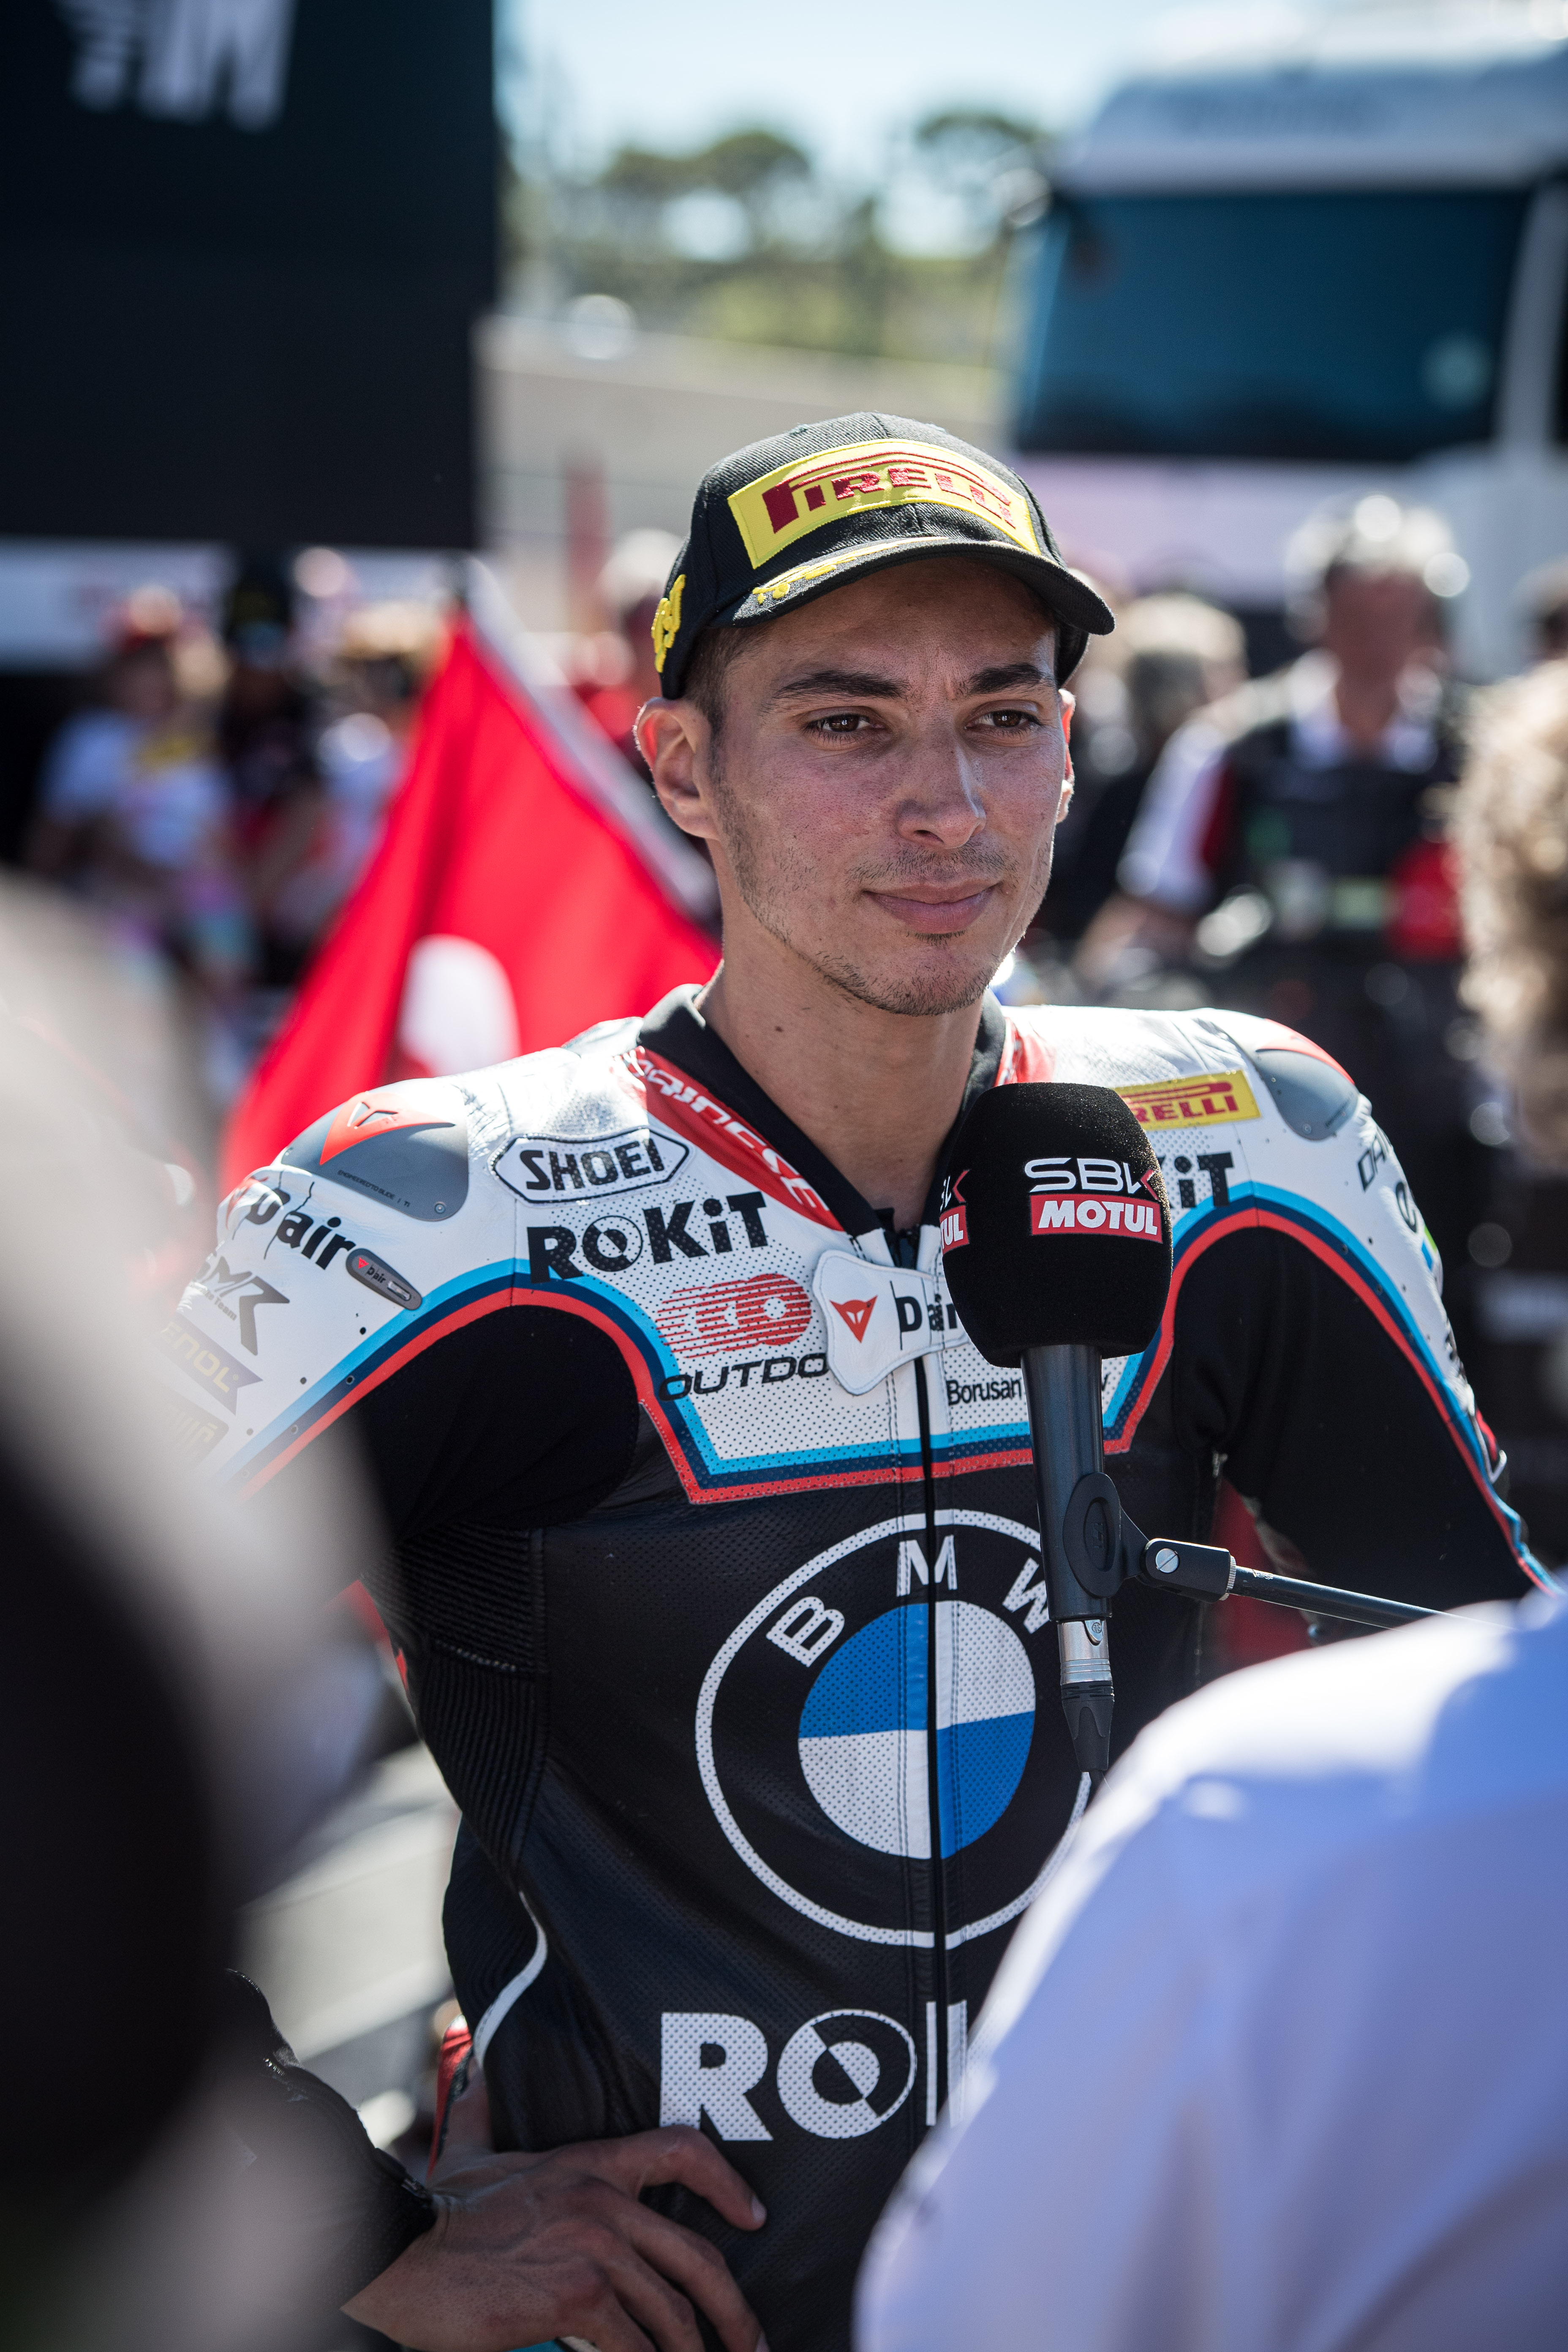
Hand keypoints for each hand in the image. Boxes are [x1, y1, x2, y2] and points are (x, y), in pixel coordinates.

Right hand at [344, 2065, 766, 2351]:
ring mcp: (593, 2248)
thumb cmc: (436, 2210)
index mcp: (588, 2163)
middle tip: (750, 2344)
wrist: (401, 2250)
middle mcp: (603, 2200)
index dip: (728, 2183)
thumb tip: (478, 2069)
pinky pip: (635, 2347)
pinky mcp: (576, 2297)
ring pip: (672, 2312)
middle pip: (697, 2256)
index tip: (755, 2217)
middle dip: (734, 2311)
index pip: (680, 2150)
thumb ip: (484, 2109)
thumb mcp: (468, 2150)